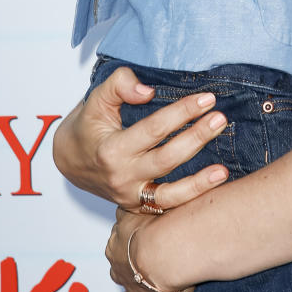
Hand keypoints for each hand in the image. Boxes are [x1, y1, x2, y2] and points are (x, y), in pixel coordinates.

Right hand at [52, 65, 229, 209]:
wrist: (69, 160)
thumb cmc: (86, 125)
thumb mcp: (95, 99)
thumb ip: (119, 85)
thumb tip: (147, 91)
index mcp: (111, 150)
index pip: (154, 129)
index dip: (182, 112)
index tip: (206, 98)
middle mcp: (122, 177)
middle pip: (167, 158)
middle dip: (196, 138)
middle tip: (221, 119)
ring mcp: (130, 196)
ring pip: (170, 193)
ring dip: (199, 182)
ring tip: (223, 169)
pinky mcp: (138, 206)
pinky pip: (167, 206)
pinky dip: (191, 198)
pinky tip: (214, 185)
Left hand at [107, 207, 192, 291]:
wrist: (167, 250)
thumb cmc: (161, 223)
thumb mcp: (150, 203)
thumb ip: (145, 201)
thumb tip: (146, 192)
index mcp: (119, 242)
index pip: (118, 243)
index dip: (126, 244)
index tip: (133, 243)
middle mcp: (122, 267)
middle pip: (119, 269)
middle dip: (126, 270)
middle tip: (138, 268)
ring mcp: (134, 289)